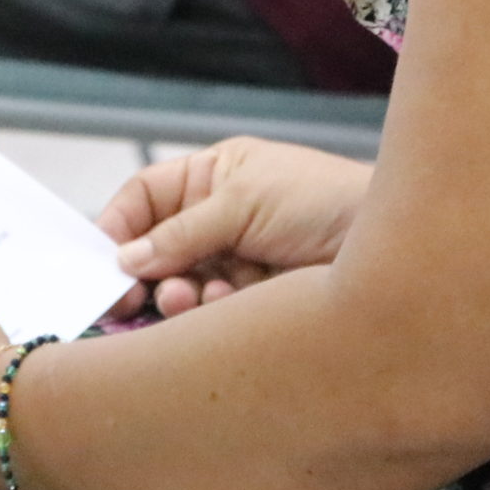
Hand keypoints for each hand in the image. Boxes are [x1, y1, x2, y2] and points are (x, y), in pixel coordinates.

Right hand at [100, 138, 372, 319]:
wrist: (388, 248)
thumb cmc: (323, 201)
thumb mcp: (244, 202)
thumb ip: (182, 233)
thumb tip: (126, 258)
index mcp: (215, 176)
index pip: (147, 197)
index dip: (120, 225)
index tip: (102, 259)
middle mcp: (220, 218)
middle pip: (157, 249)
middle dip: (143, 271)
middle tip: (126, 297)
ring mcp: (236, 261)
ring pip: (180, 285)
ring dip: (176, 294)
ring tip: (186, 297)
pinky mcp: (252, 302)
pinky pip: (208, 312)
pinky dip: (207, 312)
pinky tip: (220, 305)